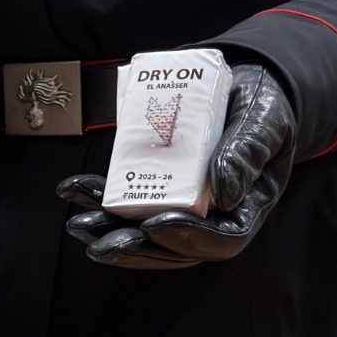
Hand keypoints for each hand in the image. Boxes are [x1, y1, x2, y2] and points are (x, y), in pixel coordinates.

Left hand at [58, 62, 294, 269]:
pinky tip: (73, 192)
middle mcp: (214, 217)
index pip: (222, 238)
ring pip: (148, 234)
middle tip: (100, 244)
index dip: (188, 236)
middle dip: (136, 248)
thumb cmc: (260, 106)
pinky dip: (99, 201)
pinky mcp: (159, 191)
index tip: (155, 225)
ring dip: (110, 233)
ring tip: (79, 225)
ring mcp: (184, 208)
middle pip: (176, 247)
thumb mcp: (263, 120)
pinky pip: (131, 205)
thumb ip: (248, 149)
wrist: (242, 89)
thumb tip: (224, 192)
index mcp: (247, 207)